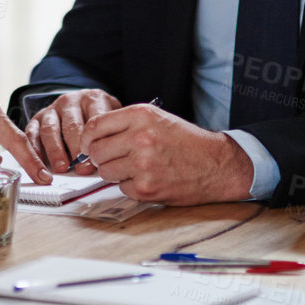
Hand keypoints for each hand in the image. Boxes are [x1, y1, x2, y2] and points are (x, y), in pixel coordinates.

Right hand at [24, 89, 120, 173]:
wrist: (82, 103)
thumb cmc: (100, 117)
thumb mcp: (112, 118)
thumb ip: (112, 134)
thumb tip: (111, 160)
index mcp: (92, 98)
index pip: (94, 119)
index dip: (94, 140)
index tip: (95, 159)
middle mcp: (70, 101)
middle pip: (71, 125)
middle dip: (76, 149)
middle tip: (81, 168)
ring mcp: (52, 109)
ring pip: (50, 129)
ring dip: (56, 151)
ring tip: (62, 168)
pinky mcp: (37, 118)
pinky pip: (32, 133)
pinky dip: (35, 149)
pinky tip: (40, 162)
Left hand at [77, 106, 254, 205]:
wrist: (217, 164)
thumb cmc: (186, 141)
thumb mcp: (156, 118)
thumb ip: (124, 124)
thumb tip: (90, 138)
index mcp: (140, 115)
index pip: (94, 126)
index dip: (86, 138)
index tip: (88, 145)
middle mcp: (140, 137)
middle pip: (96, 151)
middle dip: (101, 157)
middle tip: (115, 158)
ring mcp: (143, 164)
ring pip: (106, 172)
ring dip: (115, 173)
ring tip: (135, 168)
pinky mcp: (147, 188)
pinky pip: (122, 189)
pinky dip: (131, 186)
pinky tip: (148, 178)